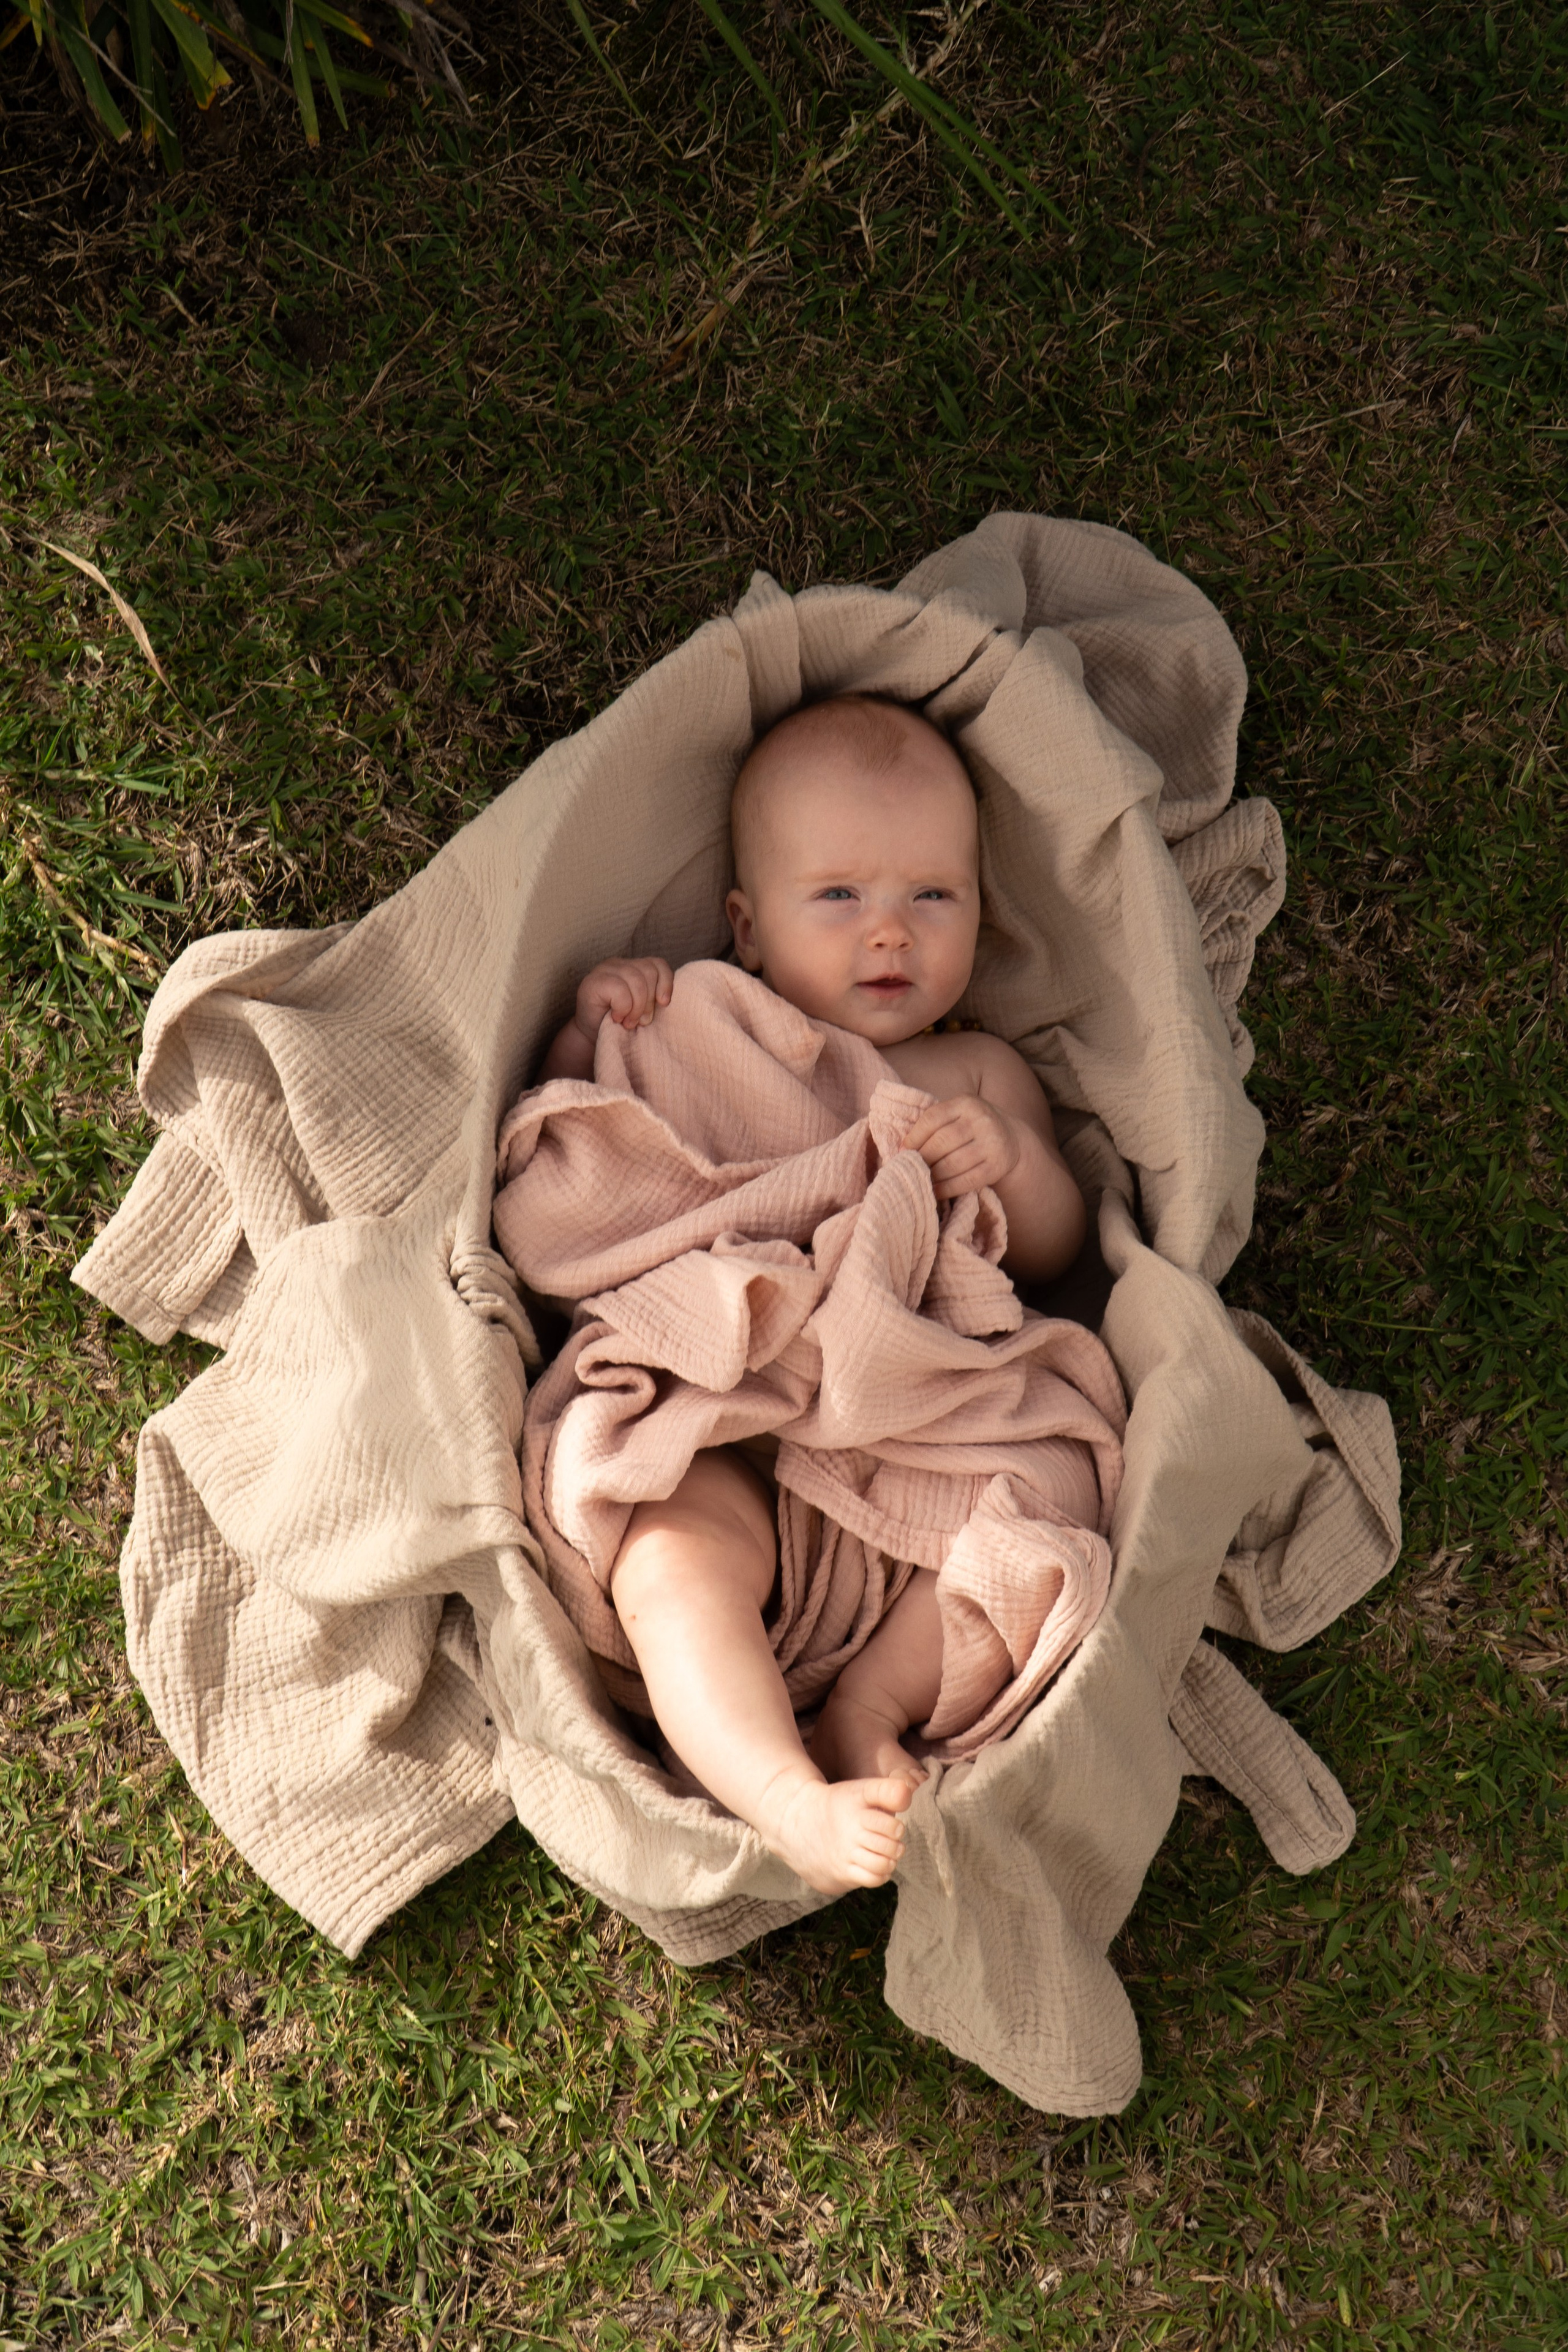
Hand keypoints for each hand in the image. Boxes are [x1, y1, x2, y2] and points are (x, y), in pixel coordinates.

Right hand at [571, 957, 673, 1046]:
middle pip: (649, 972)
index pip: (658, 964)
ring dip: (637, 1008)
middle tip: (642, 1021)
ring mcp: (604, 970)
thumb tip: (666, 1000)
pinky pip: (620, 991)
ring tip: (629, 1022)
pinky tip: (616, 1017)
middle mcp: (619, 964)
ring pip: (636, 980)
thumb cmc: (618, 1024)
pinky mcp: (593, 982)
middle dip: (649, 1001)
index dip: (666, 983)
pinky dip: (623, 1008)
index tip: (664, 1004)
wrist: (590, 1037)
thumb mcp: (642, 1009)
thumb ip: (653, 998)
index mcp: (633, 967)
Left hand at [900, 1093, 1020, 1201]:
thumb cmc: (972, 1127)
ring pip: (953, 1163)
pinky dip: (947, 1188)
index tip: (903, 1151)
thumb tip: (904, 1149)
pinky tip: (936, 1191)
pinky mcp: (997, 1166)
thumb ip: (936, 1124)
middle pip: (942, 1141)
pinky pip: (966, 1180)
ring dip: (932, 1175)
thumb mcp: (958, 1114)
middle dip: (922, 1158)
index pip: (933, 1118)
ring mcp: (991, 1143)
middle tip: (910, 1168)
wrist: (1010, 1137)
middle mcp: (981, 1120)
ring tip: (921, 1180)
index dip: (914, 1137)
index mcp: (966, 1103)